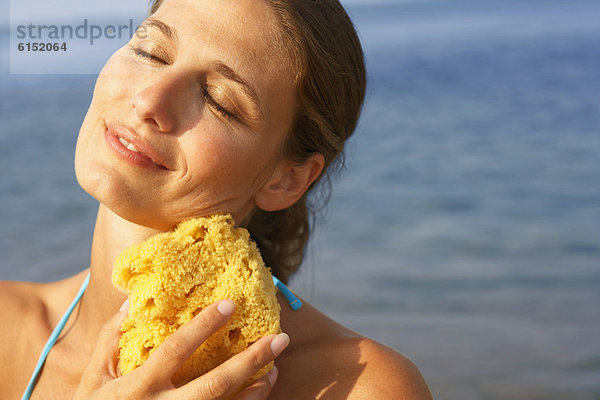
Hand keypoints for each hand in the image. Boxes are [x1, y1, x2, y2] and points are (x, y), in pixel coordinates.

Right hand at [74, 299, 288, 399]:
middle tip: (280, 340)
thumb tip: (130, 302)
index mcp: (140, 386)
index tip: (230, 304)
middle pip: (215, 384)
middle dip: (250, 361)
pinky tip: (258, 395)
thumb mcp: (91, 379)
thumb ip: (109, 340)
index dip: (204, 326)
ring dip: (255, 391)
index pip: (177, 349)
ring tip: (275, 370)